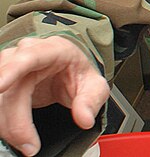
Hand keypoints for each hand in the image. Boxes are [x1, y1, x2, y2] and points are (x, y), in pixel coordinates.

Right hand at [0, 36, 108, 155]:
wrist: (69, 71)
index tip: (0, 86)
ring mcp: (11, 65)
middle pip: (10, 86)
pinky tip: (10, 132)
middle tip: (29, 144)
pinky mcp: (2, 79)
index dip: (11, 71)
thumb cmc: (79, 73)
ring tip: (24, 142)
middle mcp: (27, 53)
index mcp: (54, 50)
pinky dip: (2, 120)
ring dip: (5, 123)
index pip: (28, 57)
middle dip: (15, 120)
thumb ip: (91, 101)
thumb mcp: (94, 86)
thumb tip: (84, 119)